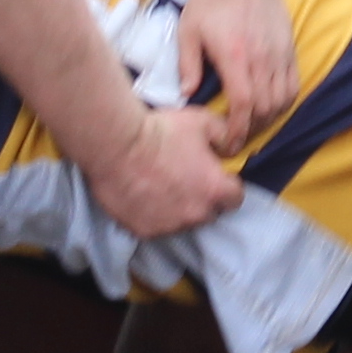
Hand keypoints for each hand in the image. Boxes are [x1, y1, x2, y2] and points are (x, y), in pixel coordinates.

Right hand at [87, 106, 243, 241]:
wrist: (116, 145)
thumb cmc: (159, 132)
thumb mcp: (201, 121)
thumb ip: (224, 135)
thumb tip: (229, 147)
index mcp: (214, 190)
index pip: (235, 198)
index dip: (226, 186)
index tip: (214, 177)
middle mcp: (196, 214)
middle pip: (210, 212)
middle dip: (202, 199)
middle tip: (184, 179)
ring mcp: (171, 226)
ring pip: (183, 221)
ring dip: (179, 209)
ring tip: (161, 187)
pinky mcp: (146, 231)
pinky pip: (157, 226)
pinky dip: (154, 215)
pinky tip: (144, 196)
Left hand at [176, 0, 297, 142]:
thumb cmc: (211, 0)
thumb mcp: (188, 29)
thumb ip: (188, 64)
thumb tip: (187, 94)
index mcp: (234, 55)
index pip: (244, 104)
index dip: (238, 129)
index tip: (229, 142)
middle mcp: (261, 58)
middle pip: (265, 108)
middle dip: (252, 129)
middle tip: (237, 137)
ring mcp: (279, 54)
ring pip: (282, 100)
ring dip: (269, 119)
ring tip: (252, 124)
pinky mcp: (290, 49)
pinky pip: (294, 85)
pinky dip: (284, 102)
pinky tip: (270, 106)